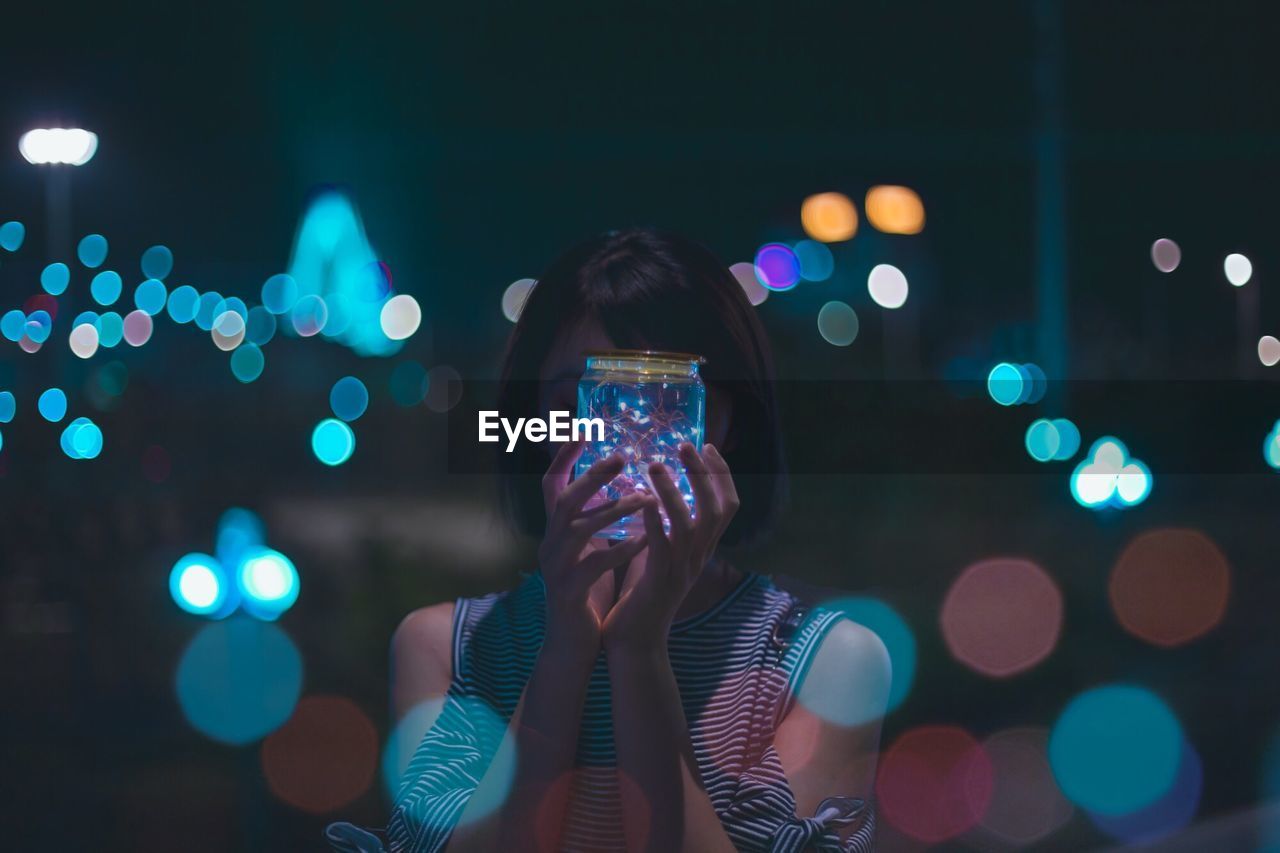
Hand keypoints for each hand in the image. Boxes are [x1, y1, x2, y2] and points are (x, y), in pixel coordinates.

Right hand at [539, 439, 650, 650]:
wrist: (572, 641)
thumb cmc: (587, 589)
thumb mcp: (589, 547)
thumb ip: (595, 518)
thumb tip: (619, 483)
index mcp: (556, 529)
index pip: (551, 483)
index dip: (565, 456)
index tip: (583, 429)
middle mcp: (550, 543)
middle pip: (564, 499)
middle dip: (592, 475)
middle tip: (621, 456)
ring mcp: (556, 567)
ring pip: (578, 528)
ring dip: (613, 509)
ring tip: (645, 497)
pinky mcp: (569, 591)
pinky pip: (594, 565)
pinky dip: (620, 549)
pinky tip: (646, 539)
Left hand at [601, 443, 739, 652]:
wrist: (635, 643)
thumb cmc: (643, 597)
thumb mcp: (661, 555)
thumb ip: (665, 528)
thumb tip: (655, 493)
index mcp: (702, 549)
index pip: (726, 505)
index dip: (721, 474)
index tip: (706, 445)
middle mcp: (699, 557)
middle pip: (717, 509)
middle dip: (704, 473)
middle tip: (685, 445)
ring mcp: (682, 570)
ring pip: (690, 524)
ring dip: (674, 491)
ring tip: (653, 464)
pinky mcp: (659, 581)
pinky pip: (662, 547)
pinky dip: (654, 521)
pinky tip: (642, 501)